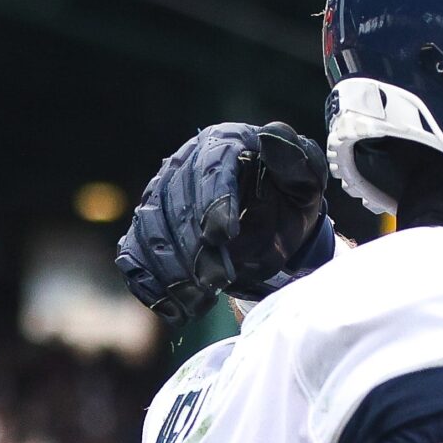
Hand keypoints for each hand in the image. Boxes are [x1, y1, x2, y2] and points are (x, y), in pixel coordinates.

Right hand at [116, 122, 333, 321]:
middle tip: (218, 280)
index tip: (225, 236)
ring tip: (196, 301)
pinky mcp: (148, 226)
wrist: (274, 221)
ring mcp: (159, 194)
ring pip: (150, 228)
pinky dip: (147, 279)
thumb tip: (271, 136)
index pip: (212, 166)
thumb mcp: (307, 179)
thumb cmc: (293, 195)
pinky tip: (169, 306)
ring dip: (169, 267)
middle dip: (193, 245)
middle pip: (176, 202)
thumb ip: (297, 161)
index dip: (215, 200)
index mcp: (223, 142)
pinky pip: (134, 251)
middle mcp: (183, 163)